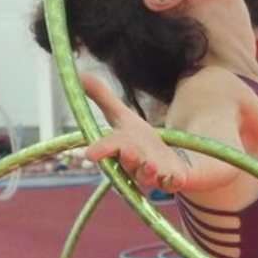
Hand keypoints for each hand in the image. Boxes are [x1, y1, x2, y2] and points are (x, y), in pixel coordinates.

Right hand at [81, 73, 183, 191]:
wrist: (168, 163)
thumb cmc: (139, 141)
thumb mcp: (123, 117)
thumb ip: (103, 99)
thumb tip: (80, 74)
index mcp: (119, 149)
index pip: (107, 149)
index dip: (100, 150)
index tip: (90, 154)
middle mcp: (133, 166)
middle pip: (129, 163)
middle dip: (128, 158)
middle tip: (128, 152)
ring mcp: (153, 176)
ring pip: (148, 176)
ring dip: (149, 171)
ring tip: (152, 165)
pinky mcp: (172, 181)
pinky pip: (173, 182)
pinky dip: (174, 180)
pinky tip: (177, 177)